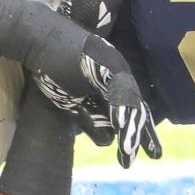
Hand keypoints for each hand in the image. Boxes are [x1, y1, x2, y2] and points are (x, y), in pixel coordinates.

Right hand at [34, 33, 161, 166]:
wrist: (39, 39)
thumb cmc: (55, 68)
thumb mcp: (73, 103)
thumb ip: (91, 120)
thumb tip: (109, 142)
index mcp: (115, 84)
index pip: (132, 111)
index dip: (142, 132)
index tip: (152, 153)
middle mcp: (120, 74)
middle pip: (136, 106)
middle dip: (142, 132)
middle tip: (155, 154)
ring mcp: (113, 65)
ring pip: (128, 98)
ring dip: (130, 124)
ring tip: (131, 148)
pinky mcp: (103, 61)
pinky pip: (115, 86)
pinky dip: (119, 105)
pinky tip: (121, 124)